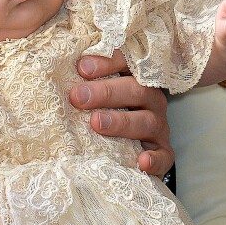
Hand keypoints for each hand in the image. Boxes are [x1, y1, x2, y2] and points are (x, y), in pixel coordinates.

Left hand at [69, 50, 173, 176]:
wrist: (134, 149)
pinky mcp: (163, 153)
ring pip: (147, 121)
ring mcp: (159, 127)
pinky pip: (163, 156)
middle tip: (78, 97)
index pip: (127, 63)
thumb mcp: (100, 95)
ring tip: (96, 122)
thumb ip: (86, 84)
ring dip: (121, 122)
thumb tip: (61, 74)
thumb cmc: (109, 114)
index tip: (81, 68)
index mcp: (137, 80)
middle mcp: (151, 101)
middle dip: (106, 92)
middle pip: (136, 90)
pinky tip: (142, 161)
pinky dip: (154, 159)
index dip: (107, 63)